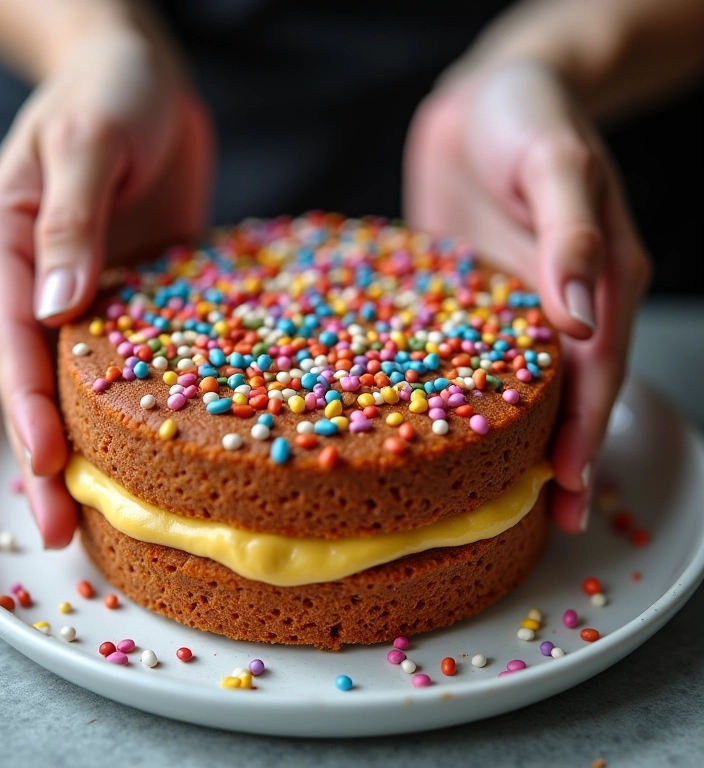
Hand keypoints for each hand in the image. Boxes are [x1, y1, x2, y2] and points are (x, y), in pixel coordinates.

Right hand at [0, 31, 212, 547]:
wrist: (144, 76)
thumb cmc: (111, 91)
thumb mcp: (90, 141)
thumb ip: (71, 221)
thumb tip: (55, 308)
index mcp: (8, 243)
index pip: (12, 340)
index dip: (29, 408)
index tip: (48, 469)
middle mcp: (39, 278)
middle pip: (37, 378)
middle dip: (47, 453)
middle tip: (66, 529)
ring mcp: (86, 290)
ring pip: (79, 379)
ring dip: (91, 444)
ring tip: (109, 510)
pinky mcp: (132, 293)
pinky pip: (131, 353)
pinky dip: (135, 401)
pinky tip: (159, 445)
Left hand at [405, 61, 649, 532]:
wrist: (484, 98)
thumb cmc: (529, 118)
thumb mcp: (555, 163)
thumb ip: (572, 235)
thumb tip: (582, 316)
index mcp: (596, 282)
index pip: (594, 374)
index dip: (583, 434)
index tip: (569, 489)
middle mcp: (556, 307)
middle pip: (560, 396)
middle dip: (554, 458)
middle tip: (536, 519)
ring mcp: (509, 310)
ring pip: (513, 387)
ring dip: (506, 441)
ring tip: (486, 494)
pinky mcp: (466, 302)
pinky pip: (461, 355)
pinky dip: (456, 394)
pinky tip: (434, 427)